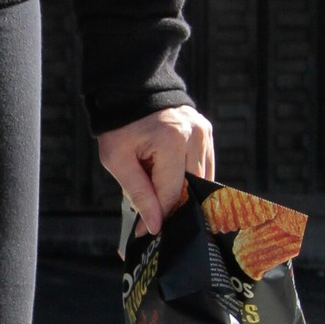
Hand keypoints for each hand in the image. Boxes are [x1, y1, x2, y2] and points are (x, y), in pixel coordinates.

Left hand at [97, 105, 215, 236]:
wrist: (131, 91)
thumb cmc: (120, 127)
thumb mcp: (118, 161)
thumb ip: (138, 194)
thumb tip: (153, 226)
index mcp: (172, 140)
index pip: (172, 192)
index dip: (160, 216)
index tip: (147, 232)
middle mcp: (195, 135)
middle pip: (192, 188)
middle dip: (174, 206)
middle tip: (158, 220)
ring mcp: (204, 132)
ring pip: (203, 180)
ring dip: (184, 193)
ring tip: (163, 199)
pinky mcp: (206, 133)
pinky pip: (204, 166)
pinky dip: (191, 180)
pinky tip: (175, 184)